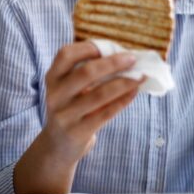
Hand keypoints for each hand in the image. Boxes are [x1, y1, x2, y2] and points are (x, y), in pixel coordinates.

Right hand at [14, 41, 141, 193]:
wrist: (57, 146)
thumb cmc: (70, 109)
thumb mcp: (68, 89)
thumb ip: (86, 74)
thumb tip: (123, 57)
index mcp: (52, 78)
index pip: (66, 55)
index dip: (88, 48)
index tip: (109, 46)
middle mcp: (55, 95)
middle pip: (85, 73)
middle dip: (112, 63)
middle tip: (132, 59)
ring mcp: (65, 115)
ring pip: (99, 94)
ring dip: (124, 82)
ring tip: (141, 76)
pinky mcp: (77, 131)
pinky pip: (105, 113)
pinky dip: (123, 100)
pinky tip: (134, 92)